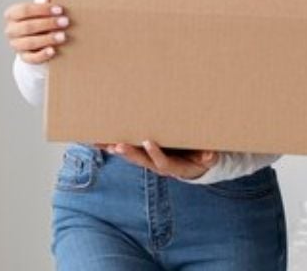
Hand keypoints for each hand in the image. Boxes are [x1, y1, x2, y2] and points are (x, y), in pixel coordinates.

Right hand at [3, 0, 69, 63]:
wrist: (39, 39)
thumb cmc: (41, 19)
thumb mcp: (43, 10)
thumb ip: (47, 2)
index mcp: (12, 14)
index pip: (24, 10)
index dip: (42, 9)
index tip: (60, 9)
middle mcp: (11, 30)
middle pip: (27, 26)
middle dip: (48, 24)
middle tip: (65, 22)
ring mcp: (15, 45)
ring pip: (29, 42)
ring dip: (47, 39)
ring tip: (63, 36)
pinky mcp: (23, 57)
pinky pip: (31, 58)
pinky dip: (42, 55)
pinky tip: (53, 51)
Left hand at [103, 140, 218, 179]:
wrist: (192, 165)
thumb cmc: (200, 157)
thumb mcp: (208, 159)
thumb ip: (209, 157)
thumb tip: (209, 156)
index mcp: (173, 166)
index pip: (163, 162)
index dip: (156, 154)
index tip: (149, 142)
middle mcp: (156, 164)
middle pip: (141, 160)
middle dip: (129, 153)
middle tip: (118, 145)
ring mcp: (147, 159)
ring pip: (129, 155)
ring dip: (114, 149)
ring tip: (100, 142)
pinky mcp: (141, 153)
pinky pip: (124, 149)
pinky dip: (111, 145)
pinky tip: (97, 140)